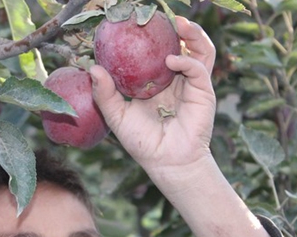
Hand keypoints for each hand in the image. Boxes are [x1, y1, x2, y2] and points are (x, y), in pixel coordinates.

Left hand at [90, 16, 216, 174]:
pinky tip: (172, 60)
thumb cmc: (143, 142)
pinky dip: (187, 61)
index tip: (140, 20)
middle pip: (183, 44)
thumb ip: (105, 94)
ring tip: (180, 23)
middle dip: (178, 27)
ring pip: (200, 50)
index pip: (159, 50)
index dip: (154, 34)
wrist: (166, 162)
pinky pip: (199, 69)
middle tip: (166, 14)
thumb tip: (92, 68)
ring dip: (193, 34)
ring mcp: (192, 84)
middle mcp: (177, 78)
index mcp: (158, 80)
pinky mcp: (204, 93)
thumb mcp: (118, 116)